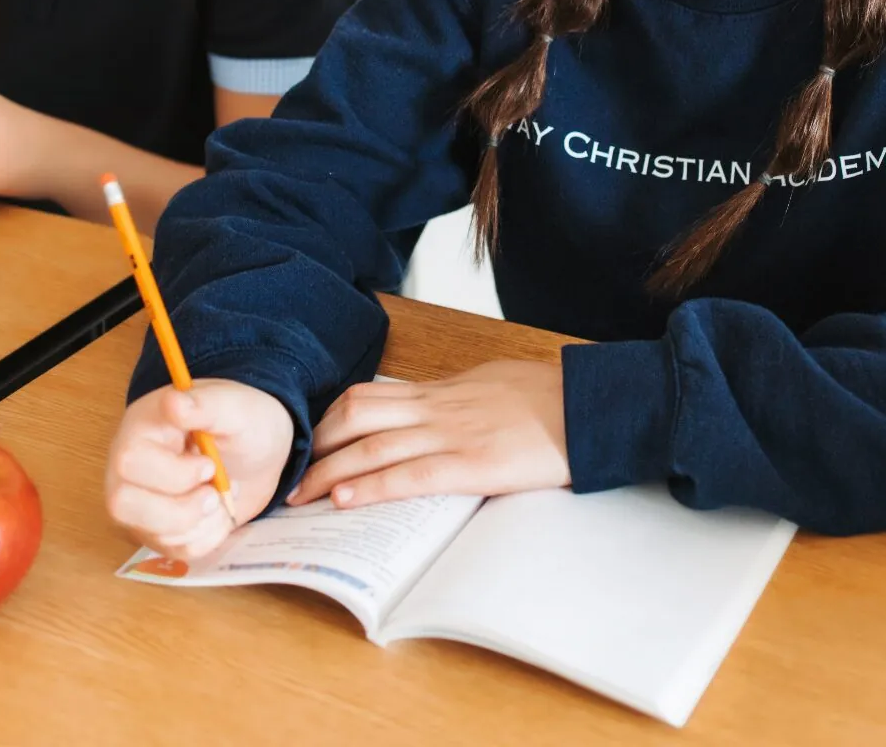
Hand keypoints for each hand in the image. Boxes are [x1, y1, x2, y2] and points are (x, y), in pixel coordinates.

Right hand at [105, 380, 293, 558]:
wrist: (258, 449)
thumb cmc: (242, 422)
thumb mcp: (233, 406)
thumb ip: (205, 405)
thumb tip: (174, 403)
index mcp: (142, 427)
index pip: (130, 461)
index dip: (173, 474)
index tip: (210, 465)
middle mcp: (129, 467)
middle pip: (123, 504)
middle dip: (181, 509)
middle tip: (216, 492)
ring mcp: (140, 501)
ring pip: (149, 533)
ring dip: (200, 524)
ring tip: (221, 499)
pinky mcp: (157, 529)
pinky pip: (173, 550)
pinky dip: (206, 538)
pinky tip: (218, 515)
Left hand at [288, 360, 568, 508]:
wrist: (593, 405)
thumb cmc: (552, 397)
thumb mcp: (495, 384)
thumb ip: (460, 396)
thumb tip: (434, 408)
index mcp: (444, 390)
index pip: (371, 396)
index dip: (331, 419)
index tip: (309, 442)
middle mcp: (439, 407)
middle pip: (356, 414)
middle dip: (317, 443)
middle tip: (292, 473)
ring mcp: (453, 434)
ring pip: (372, 445)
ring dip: (328, 470)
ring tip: (300, 495)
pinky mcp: (473, 464)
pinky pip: (409, 474)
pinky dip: (370, 487)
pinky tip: (344, 500)